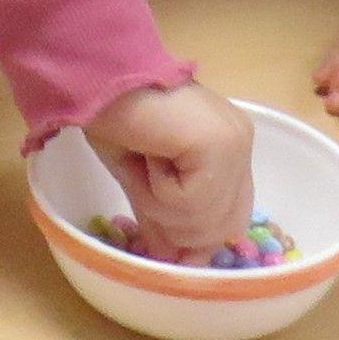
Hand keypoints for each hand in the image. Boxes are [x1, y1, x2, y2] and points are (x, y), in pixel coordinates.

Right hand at [84, 80, 254, 257]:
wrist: (98, 79)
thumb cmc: (115, 118)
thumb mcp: (143, 181)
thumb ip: (164, 219)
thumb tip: (174, 260)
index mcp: (229, 149)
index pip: (233, 217)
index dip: (201, 242)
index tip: (174, 256)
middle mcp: (240, 144)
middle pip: (223, 228)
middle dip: (176, 225)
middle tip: (145, 184)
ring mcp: (234, 143)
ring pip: (204, 220)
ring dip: (159, 203)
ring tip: (145, 160)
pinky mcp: (218, 145)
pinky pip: (189, 201)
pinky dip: (158, 188)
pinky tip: (150, 153)